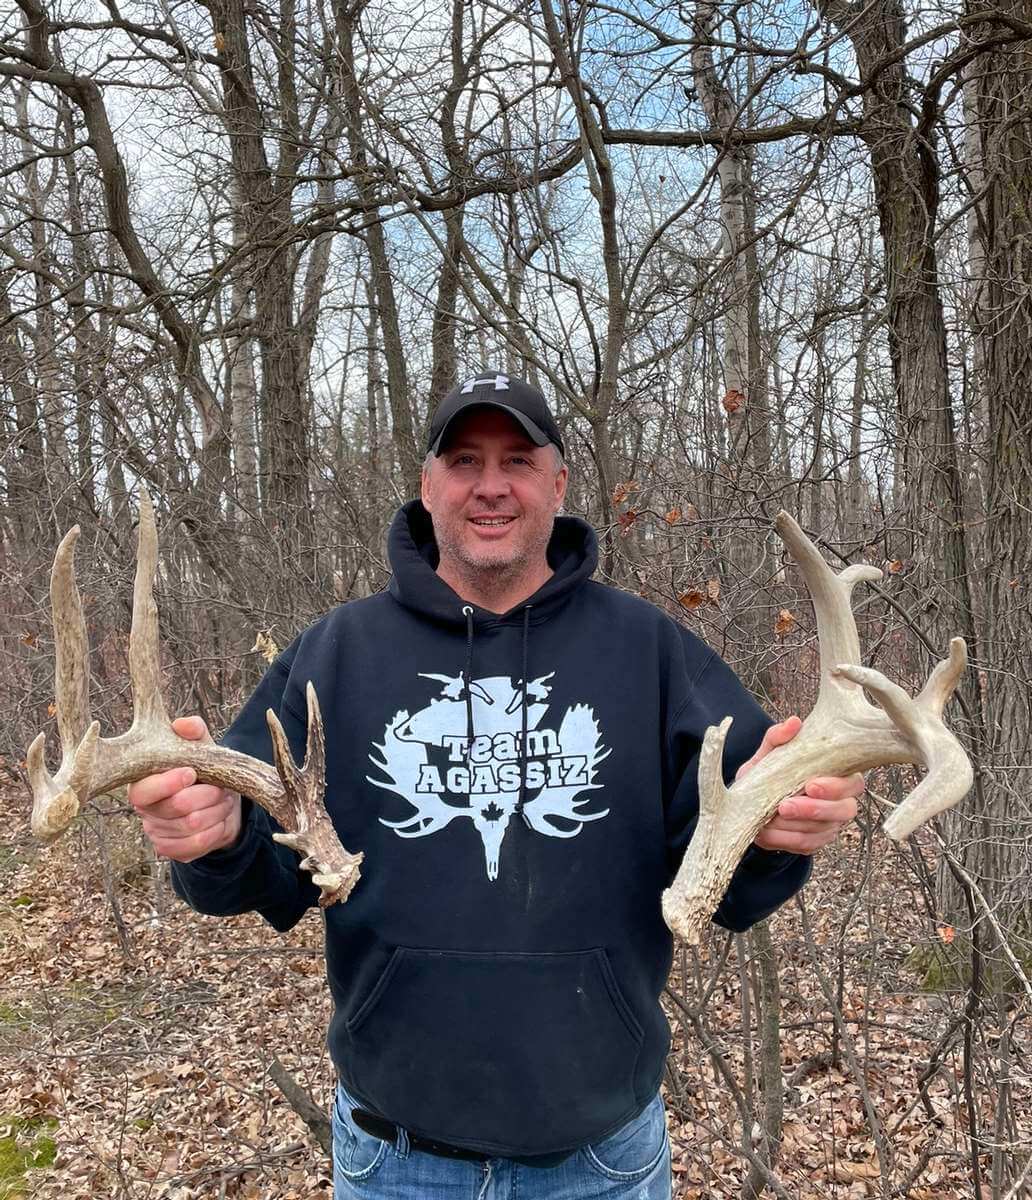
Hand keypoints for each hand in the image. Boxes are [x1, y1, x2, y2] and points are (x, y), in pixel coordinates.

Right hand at [128, 716, 242, 861]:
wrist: (222, 800)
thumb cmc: (204, 769)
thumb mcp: (201, 746)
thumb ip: (193, 731)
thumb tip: (182, 725)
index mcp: (142, 782)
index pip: (144, 790)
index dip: (169, 783)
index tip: (191, 772)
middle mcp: (145, 810)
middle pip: (177, 808)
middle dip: (207, 795)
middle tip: (220, 788)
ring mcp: (156, 832)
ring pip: (192, 826)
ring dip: (216, 810)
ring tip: (223, 800)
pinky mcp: (171, 850)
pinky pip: (197, 844)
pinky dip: (216, 830)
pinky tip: (219, 819)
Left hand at [739, 715, 862, 854]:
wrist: (751, 801)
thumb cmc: (768, 772)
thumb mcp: (768, 753)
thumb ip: (778, 738)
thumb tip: (794, 722)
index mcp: (838, 775)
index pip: (853, 783)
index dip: (835, 786)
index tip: (810, 785)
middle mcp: (841, 801)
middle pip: (845, 810)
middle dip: (815, 809)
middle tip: (785, 806)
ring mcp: (830, 824)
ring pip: (825, 830)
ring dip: (796, 826)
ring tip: (771, 818)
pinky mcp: (815, 841)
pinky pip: (807, 845)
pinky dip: (786, 840)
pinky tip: (768, 832)